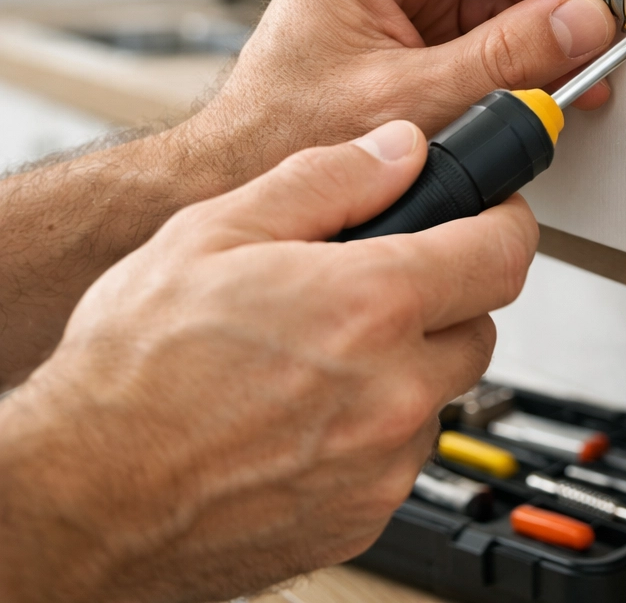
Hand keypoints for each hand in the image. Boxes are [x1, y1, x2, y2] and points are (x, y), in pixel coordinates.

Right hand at [0, 120, 537, 602]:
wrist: (82, 495)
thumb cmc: (133, 370)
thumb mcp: (217, 231)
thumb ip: (327, 179)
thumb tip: (399, 150)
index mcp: (369, 306)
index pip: (502, 252)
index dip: (505, 221)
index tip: (493, 214)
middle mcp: (393, 390)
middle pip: (479, 321)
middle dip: (446, 291)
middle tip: (381, 281)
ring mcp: (383, 462)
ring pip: (443, 387)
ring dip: (410, 360)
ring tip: (327, 351)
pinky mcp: (365, 513)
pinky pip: (406, 450)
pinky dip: (382, 421)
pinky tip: (312, 408)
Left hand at [186, 0, 621, 186]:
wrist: (247, 172)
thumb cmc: (285, 129)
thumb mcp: (409, 95)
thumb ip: (504, 58)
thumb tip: (579, 22)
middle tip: (601, 22)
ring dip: (548, 21)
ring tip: (584, 60)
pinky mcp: (420, 29)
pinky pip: (490, 21)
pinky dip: (527, 48)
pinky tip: (554, 74)